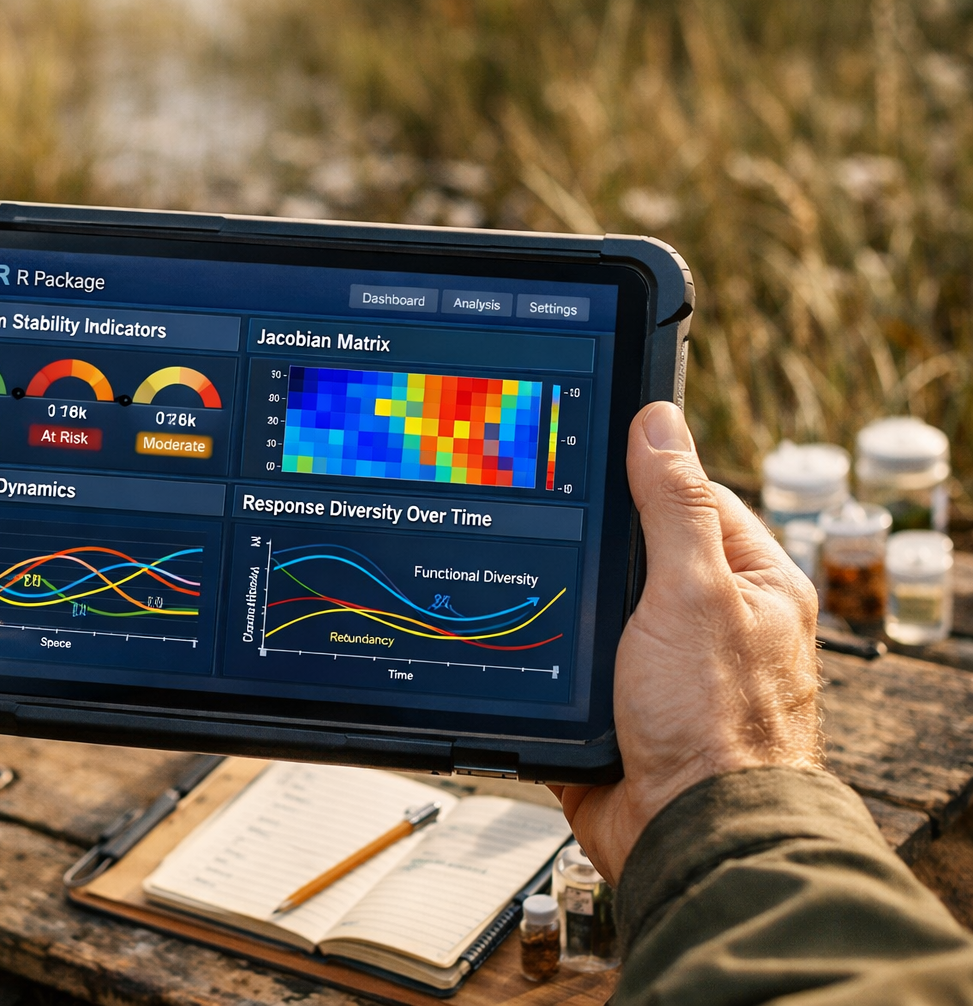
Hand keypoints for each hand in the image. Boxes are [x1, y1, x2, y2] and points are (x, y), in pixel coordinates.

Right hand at [551, 401, 823, 882]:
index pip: (691, 499)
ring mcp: (657, 668)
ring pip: (590, 609)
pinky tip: (509, 640)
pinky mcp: (612, 710)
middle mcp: (707, 623)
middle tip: (536, 518)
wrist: (684, 836)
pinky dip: (539, 658)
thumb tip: (658, 422)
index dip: (640, 474)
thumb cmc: (718, 726)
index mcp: (749, 584)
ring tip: (517, 580)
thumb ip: (674, 506)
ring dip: (558, 607)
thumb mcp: (694, 592)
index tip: (584, 450)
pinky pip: (565, 665)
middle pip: (633, 554)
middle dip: (587, 547)